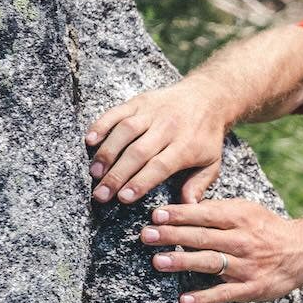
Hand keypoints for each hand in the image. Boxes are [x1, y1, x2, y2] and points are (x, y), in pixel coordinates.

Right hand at [85, 83, 226, 204]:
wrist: (208, 96)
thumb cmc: (206, 136)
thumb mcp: (213, 162)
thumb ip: (199, 184)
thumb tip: (188, 207)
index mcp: (186, 145)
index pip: (160, 166)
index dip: (140, 181)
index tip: (123, 198)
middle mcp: (167, 128)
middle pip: (138, 152)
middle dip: (117, 175)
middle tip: (100, 194)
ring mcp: (152, 112)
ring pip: (125, 132)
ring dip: (107, 152)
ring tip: (94, 173)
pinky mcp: (139, 101)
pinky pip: (117, 112)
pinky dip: (102, 125)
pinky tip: (89, 140)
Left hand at [140, 201, 302, 302]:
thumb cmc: (267, 229)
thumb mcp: (247, 210)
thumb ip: (219, 210)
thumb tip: (185, 207)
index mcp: (240, 218)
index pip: (205, 214)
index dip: (180, 214)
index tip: (156, 215)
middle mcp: (242, 241)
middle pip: (202, 237)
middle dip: (172, 235)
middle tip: (146, 235)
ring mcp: (246, 265)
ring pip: (210, 262)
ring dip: (183, 261)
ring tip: (158, 261)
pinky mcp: (250, 288)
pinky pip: (224, 293)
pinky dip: (204, 297)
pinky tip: (184, 300)